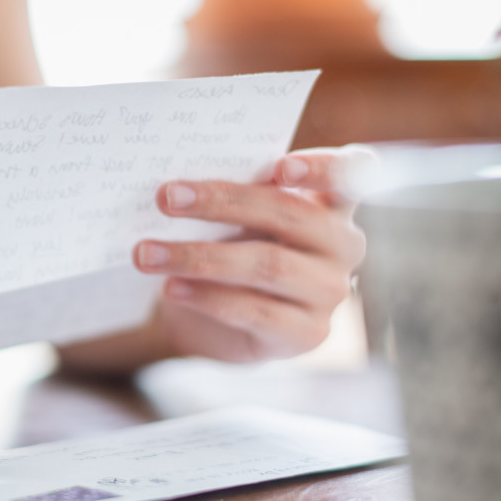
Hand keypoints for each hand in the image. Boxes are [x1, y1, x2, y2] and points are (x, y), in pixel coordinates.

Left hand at [132, 147, 372, 362]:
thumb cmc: (232, 246)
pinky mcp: (306, 333)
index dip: (323, 168)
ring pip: (267, 265)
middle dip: (222, 202)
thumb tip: (179, 185)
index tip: (280, 168)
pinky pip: (254, 310)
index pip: (352, 174)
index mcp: (333, 203)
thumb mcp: (238, 218)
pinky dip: (206, 296)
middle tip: (166, 198)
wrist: (219, 318)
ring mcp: (330, 292)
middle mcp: (343, 245)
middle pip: (290, 215)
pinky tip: (171, 287)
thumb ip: (233, 196)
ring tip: (148, 253)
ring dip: (199, 256)